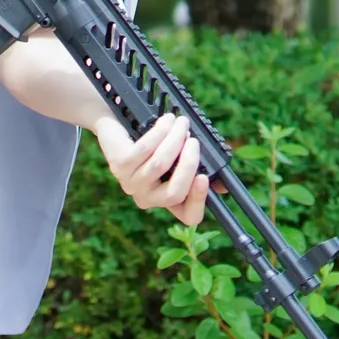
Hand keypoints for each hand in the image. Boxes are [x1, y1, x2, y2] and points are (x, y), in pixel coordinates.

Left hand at [91, 112, 209, 225]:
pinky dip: (160, 132)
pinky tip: (166, 121)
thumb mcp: (175, 159)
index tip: (204, 177)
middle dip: (189, 163)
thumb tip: (223, 187)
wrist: (115, 125)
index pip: (188, 217)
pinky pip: (145, 149)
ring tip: (181, 123)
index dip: (199, 201)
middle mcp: (147, 198)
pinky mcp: (119, 165)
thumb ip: (197, 171)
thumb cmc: (150, 144)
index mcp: (165, 201)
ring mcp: (130, 183)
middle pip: (176, 192)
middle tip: (194, 140)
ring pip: (161, 165)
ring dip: (175, 140)